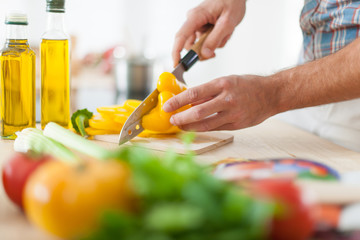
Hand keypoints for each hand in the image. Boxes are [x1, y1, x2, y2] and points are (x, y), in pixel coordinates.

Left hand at [163, 75, 279, 130]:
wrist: (272, 94)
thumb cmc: (248, 85)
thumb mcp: (227, 81)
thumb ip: (208, 92)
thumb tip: (189, 102)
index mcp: (222, 84)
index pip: (194, 93)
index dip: (178, 101)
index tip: (167, 106)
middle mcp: (227, 99)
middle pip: (197, 112)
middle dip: (181, 118)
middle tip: (171, 120)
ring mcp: (233, 114)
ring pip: (205, 124)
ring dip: (189, 127)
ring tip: (180, 126)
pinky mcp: (237, 125)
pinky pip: (216, 128)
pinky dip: (203, 129)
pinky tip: (195, 128)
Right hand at [172, 0, 245, 65]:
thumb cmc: (232, 3)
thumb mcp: (227, 23)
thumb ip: (215, 39)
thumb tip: (205, 54)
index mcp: (195, 17)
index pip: (181, 36)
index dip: (176, 52)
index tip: (176, 64)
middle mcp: (193, 21)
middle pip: (190, 45)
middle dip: (203, 51)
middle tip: (214, 54)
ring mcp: (198, 25)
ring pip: (200, 45)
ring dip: (214, 44)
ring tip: (226, 33)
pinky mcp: (203, 28)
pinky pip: (206, 41)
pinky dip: (217, 41)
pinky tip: (225, 32)